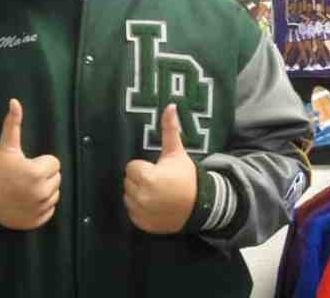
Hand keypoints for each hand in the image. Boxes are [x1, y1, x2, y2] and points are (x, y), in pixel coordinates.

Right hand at [0, 99, 60, 229]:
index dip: (41, 162)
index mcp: (36, 173)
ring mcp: (39, 208)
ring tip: (25, 188)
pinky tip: (26, 201)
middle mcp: (40, 192)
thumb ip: (13, 124)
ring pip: (55, 194)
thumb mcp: (6, 148)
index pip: (55, 163)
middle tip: (24, 176)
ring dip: (44, 190)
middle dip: (43, 175)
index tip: (26, 165)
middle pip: (56, 178)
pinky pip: (50, 210)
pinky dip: (41, 206)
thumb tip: (15, 101)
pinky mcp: (37, 221)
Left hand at [124, 105, 196, 233]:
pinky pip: (131, 212)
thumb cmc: (186, 177)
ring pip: (128, 196)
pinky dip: (140, 209)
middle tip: (159, 182)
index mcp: (147, 178)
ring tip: (157, 194)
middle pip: (128, 181)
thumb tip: (170, 105)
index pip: (132, 167)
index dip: (145, 167)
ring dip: (138, 194)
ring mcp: (141, 212)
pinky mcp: (141, 224)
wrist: (200, 206)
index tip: (159, 171)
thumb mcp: (177, 153)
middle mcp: (141, 197)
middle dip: (141, 180)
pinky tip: (155, 205)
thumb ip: (169, 129)